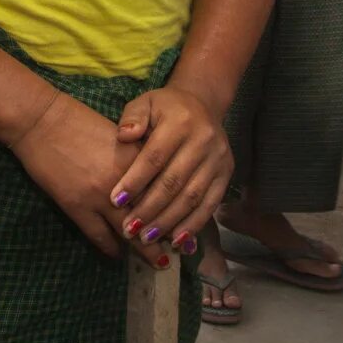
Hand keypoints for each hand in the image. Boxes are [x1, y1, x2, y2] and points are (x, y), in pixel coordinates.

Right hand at [11, 91, 166, 263]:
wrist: (42, 120)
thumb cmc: (79, 121)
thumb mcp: (119, 135)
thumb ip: (138, 156)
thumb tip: (155, 178)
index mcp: (136, 159)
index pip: (165, 190)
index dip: (179, 208)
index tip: (188, 220)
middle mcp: (124, 181)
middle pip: (153, 215)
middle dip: (168, 234)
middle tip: (181, 249)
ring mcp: (99, 197)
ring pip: (130, 232)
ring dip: (146, 249)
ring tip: (158, 261)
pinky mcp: (77, 207)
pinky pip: (99, 236)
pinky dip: (111, 249)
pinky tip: (118, 255)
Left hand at [109, 85, 232, 256]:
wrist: (203, 105)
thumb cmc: (166, 108)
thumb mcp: (146, 102)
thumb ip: (133, 117)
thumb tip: (124, 136)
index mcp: (181, 122)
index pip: (155, 156)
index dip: (135, 180)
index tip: (116, 200)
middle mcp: (204, 140)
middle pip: (174, 181)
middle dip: (150, 209)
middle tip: (129, 229)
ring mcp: (218, 159)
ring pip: (192, 197)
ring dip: (169, 221)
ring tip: (147, 238)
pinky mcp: (227, 174)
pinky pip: (210, 204)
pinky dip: (193, 224)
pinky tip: (176, 240)